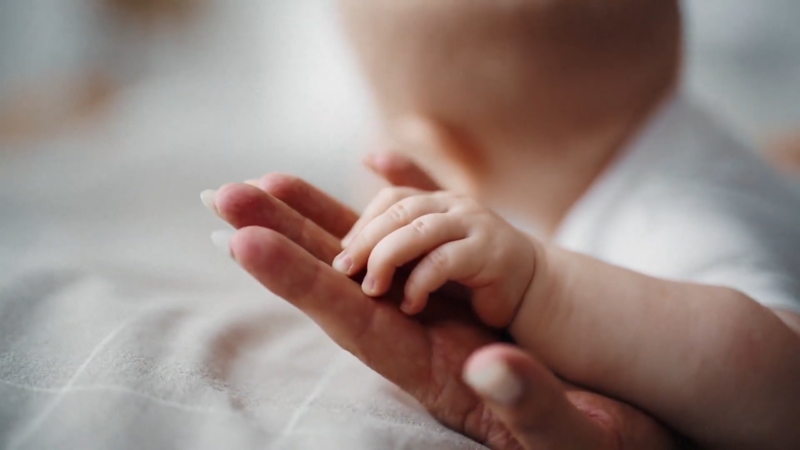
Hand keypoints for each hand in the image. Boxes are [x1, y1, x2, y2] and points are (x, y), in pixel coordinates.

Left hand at [201, 173, 682, 448]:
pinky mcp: (469, 297)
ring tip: (268, 181)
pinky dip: (394, 204)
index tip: (243, 240)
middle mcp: (425, 341)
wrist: (633, 427)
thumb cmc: (608, 443)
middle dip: (284, 238)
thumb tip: (490, 366)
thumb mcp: (573, 436)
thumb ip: (533, 408)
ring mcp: (443, 317)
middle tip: (223, 195)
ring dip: (318, 219)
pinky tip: (370, 172)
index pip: (355, 323)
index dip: (299, 281)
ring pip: (369, 259)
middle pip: (341, 284)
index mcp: (436, 375)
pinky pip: (419, 243)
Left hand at [334, 187, 535, 327]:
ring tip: (371, 288)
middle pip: (400, 212)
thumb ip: (406, 207)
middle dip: (367, 241)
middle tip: (344, 269)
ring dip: (386, 259)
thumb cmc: (476, 267)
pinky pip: (443, 262)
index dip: (365, 223)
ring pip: (418, 232)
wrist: (533, 290)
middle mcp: (457, 207)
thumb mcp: (436, 240)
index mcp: (440, 202)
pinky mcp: (490, 255)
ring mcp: (475, 226)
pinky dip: (420, 283)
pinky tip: (410, 304)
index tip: (345, 252)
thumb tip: (369, 155)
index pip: (393, 199)